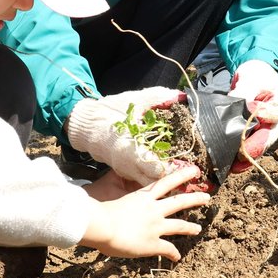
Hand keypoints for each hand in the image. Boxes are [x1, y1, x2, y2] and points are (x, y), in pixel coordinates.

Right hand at [66, 87, 185, 183]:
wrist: (83, 124)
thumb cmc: (107, 111)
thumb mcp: (132, 101)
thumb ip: (156, 98)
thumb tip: (180, 94)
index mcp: (129, 149)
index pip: (155, 167)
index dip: (174, 170)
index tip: (191, 168)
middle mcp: (127, 164)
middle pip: (154, 181)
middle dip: (173, 181)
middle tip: (194, 177)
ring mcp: (124, 169)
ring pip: (148, 183)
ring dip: (165, 181)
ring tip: (186, 177)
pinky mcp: (123, 170)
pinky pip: (141, 179)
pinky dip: (155, 177)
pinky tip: (169, 173)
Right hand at [82, 164, 210, 260]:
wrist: (103, 226)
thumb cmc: (100, 213)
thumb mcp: (111, 200)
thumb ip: (119, 203)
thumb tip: (112, 206)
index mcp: (143, 197)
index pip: (166, 182)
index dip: (182, 175)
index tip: (194, 170)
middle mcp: (153, 209)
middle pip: (179, 201)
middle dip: (194, 199)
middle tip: (207, 196)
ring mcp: (156, 226)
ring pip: (179, 225)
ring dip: (190, 227)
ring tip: (198, 229)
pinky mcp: (153, 243)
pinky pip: (168, 248)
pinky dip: (173, 253)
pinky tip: (176, 257)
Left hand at [227, 59, 277, 165]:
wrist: (256, 78)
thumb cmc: (256, 75)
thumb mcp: (252, 78)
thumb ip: (245, 91)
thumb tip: (236, 105)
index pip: (274, 113)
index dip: (261, 117)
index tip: (247, 119)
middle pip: (269, 136)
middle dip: (254, 147)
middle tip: (240, 156)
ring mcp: (269, 128)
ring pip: (260, 145)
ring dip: (247, 156)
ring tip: (234, 166)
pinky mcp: (258, 133)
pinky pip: (252, 147)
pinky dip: (243, 155)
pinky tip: (233, 165)